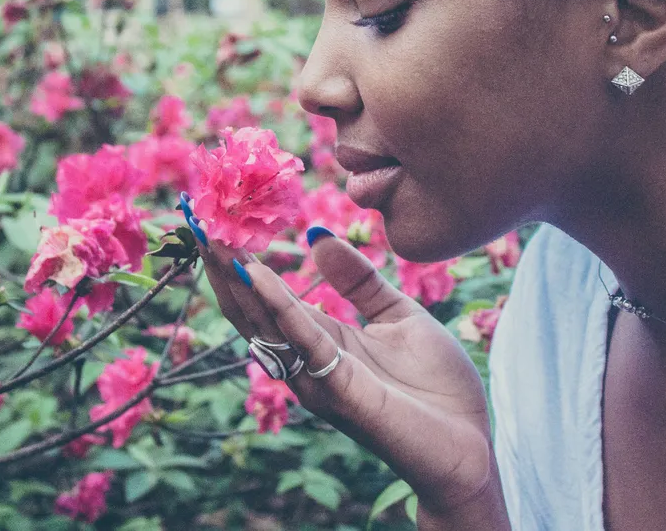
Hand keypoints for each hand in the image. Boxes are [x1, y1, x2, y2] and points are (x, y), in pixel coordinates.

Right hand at [200, 232, 507, 522]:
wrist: (469, 446)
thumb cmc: (437, 388)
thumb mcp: (397, 314)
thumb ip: (358, 278)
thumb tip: (316, 235)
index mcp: (320, 340)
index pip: (265, 297)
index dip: (239, 260)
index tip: (215, 222)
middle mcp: (306, 360)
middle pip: (250, 309)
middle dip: (222, 266)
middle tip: (196, 220)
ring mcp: (316, 377)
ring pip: (263, 323)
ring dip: (235, 280)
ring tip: (211, 238)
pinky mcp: (337, 389)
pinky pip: (302, 339)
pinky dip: (277, 304)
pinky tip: (256, 273)